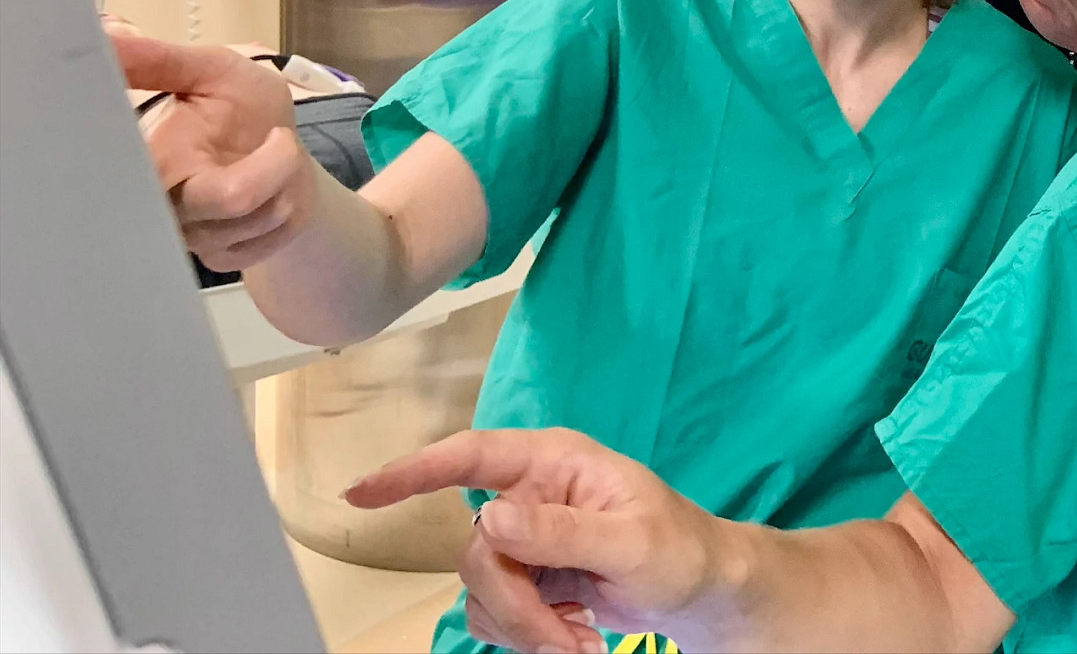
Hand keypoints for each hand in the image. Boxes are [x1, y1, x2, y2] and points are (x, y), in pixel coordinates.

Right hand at [109, 30, 312, 271]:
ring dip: (285, 177)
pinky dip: (287, 206)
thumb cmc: (242, 110)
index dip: (175, 161)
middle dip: (272, 164)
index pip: (141, 177)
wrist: (283, 157)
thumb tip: (106, 34)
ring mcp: (191, 240)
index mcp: (146, 162)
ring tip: (274, 154)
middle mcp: (159, 208)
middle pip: (231, 198)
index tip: (211, 129)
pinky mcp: (223, 260)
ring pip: (263, 213)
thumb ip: (160, 59)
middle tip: (276, 138)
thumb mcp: (212, 70)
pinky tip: (274, 189)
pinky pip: (270, 236)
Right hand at [347, 429, 730, 653]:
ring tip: (580, 642)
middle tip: (566, 642)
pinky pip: (493, 613)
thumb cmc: (680, 550)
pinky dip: (527, 637)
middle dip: (516, 608)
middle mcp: (531, 493)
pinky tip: (573, 637)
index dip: (413, 471)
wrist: (700, 590)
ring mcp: (526, 539)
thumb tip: (489, 519)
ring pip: (481, 590)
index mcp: (556, 462)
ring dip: (525, 629)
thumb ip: (561, 530)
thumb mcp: (632, 541)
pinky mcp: (527, 578)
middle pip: (478, 554)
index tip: (360, 492)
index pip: (472, 457)